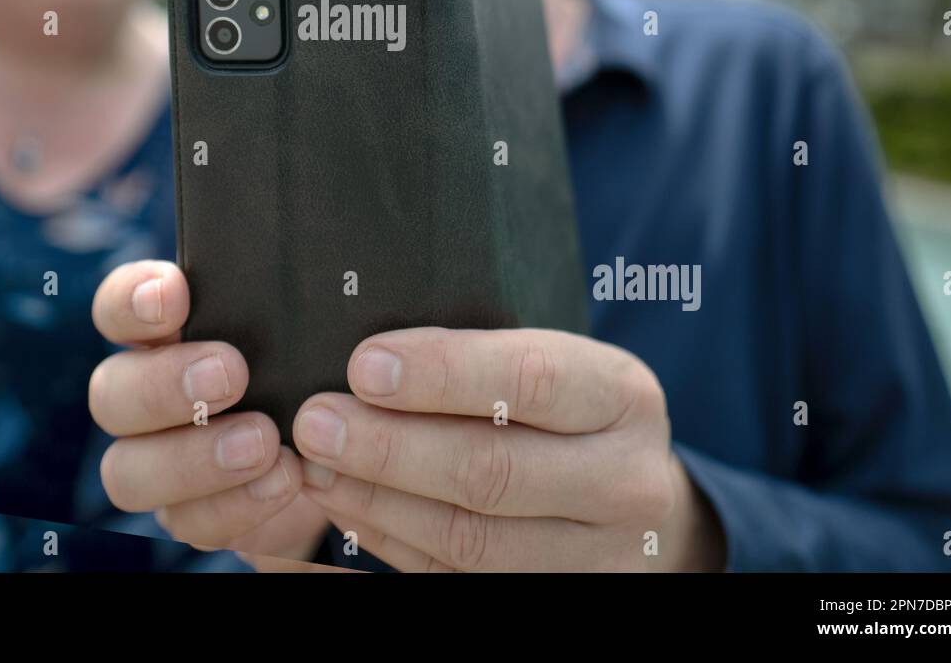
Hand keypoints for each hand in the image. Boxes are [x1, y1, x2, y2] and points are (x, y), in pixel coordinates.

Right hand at [89, 260, 330, 565]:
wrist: (340, 441)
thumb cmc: (313, 359)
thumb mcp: (305, 321)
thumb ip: (284, 297)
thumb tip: (310, 265)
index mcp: (163, 334)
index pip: (118, 307)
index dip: (133, 299)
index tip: (174, 293)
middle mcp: (144, 395)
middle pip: (110, 393)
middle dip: (164, 385)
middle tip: (231, 373)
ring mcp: (157, 460)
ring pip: (128, 471)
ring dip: (192, 459)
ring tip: (263, 444)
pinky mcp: (190, 513)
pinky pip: (189, 522)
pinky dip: (236, 505)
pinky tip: (286, 480)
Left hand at [291, 327, 725, 571]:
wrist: (633, 493)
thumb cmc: (572, 407)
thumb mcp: (558, 360)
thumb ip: (483, 354)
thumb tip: (371, 356)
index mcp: (622, 396)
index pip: (532, 379)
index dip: (443, 373)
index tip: (364, 365)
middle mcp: (624, 481)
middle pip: (493, 471)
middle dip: (390, 447)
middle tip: (316, 422)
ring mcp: (598, 555)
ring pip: (470, 538)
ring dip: (378, 501)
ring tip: (317, 466)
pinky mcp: (557, 596)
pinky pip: (459, 577)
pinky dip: (393, 542)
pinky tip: (348, 506)